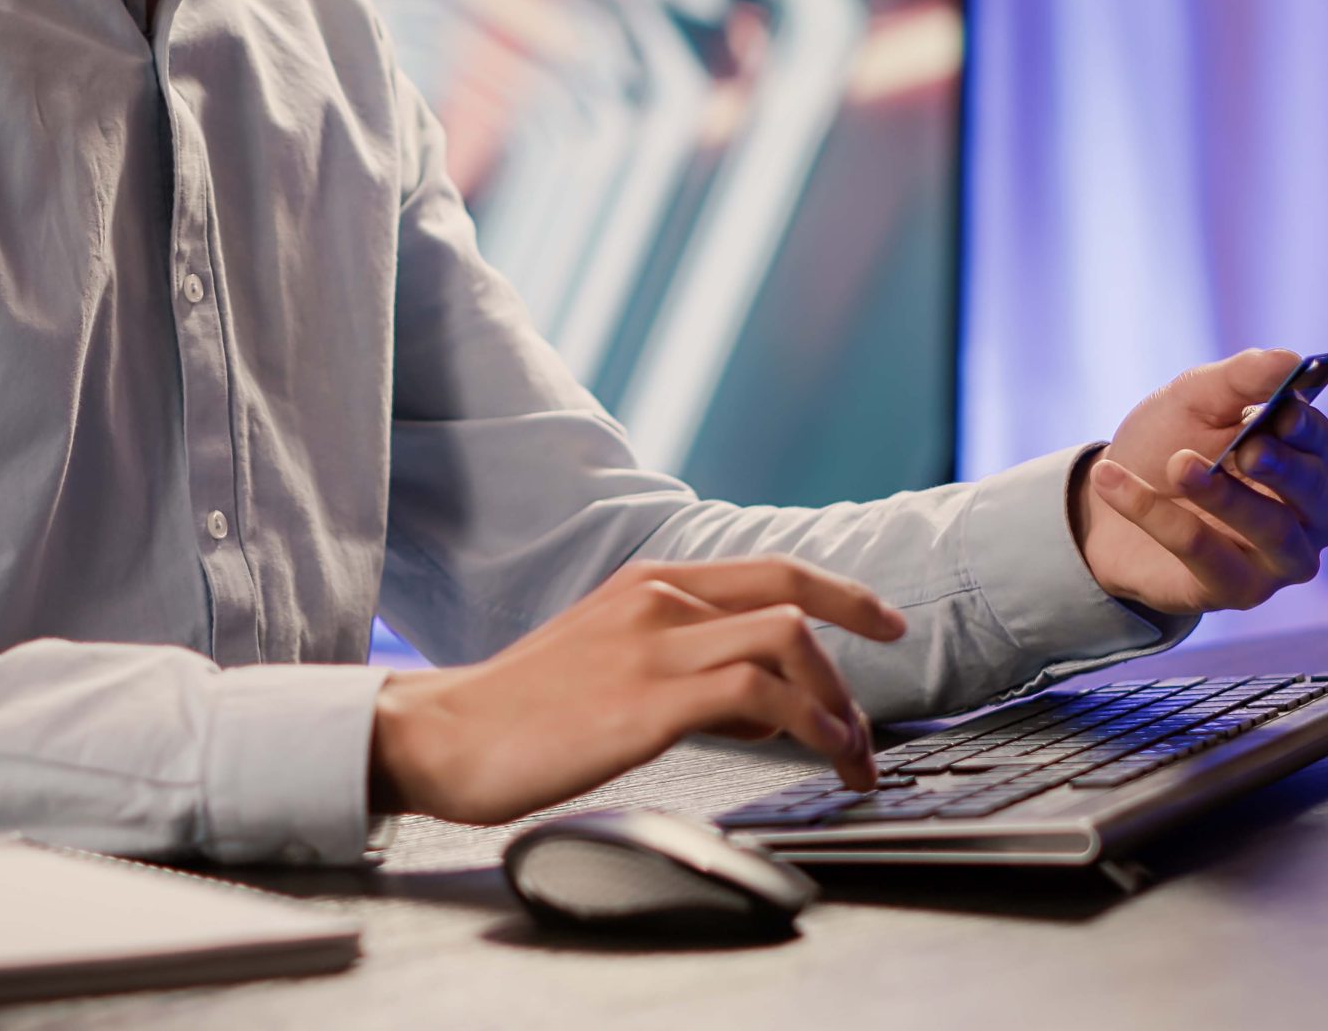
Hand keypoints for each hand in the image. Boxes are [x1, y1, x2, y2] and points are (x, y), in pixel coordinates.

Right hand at [368, 557, 906, 824]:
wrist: (442, 736)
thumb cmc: (520, 712)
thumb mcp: (609, 660)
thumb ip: (685, 666)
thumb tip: (764, 705)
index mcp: (648, 585)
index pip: (771, 571)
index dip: (843, 593)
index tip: (886, 622)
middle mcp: (655, 602)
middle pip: (792, 602)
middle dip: (850, 666)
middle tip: (866, 731)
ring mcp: (651, 648)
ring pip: (785, 642)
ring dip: (835, 702)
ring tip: (848, 756)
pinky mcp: (645, 703)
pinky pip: (755, 694)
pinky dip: (806, 723)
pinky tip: (814, 755)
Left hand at [1075, 348, 1327, 614]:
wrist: (1105, 500)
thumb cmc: (1165, 444)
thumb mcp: (1194, 400)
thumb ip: (1241, 379)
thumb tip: (1289, 360)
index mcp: (1308, 462)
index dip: (1310, 432)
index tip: (1283, 412)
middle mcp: (1308, 517)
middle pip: (1317, 497)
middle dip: (1283, 469)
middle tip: (1246, 448)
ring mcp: (1277, 560)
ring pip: (1274, 534)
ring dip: (1227, 497)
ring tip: (1178, 463)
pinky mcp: (1235, 590)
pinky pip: (1204, 555)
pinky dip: (1157, 515)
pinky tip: (1112, 481)